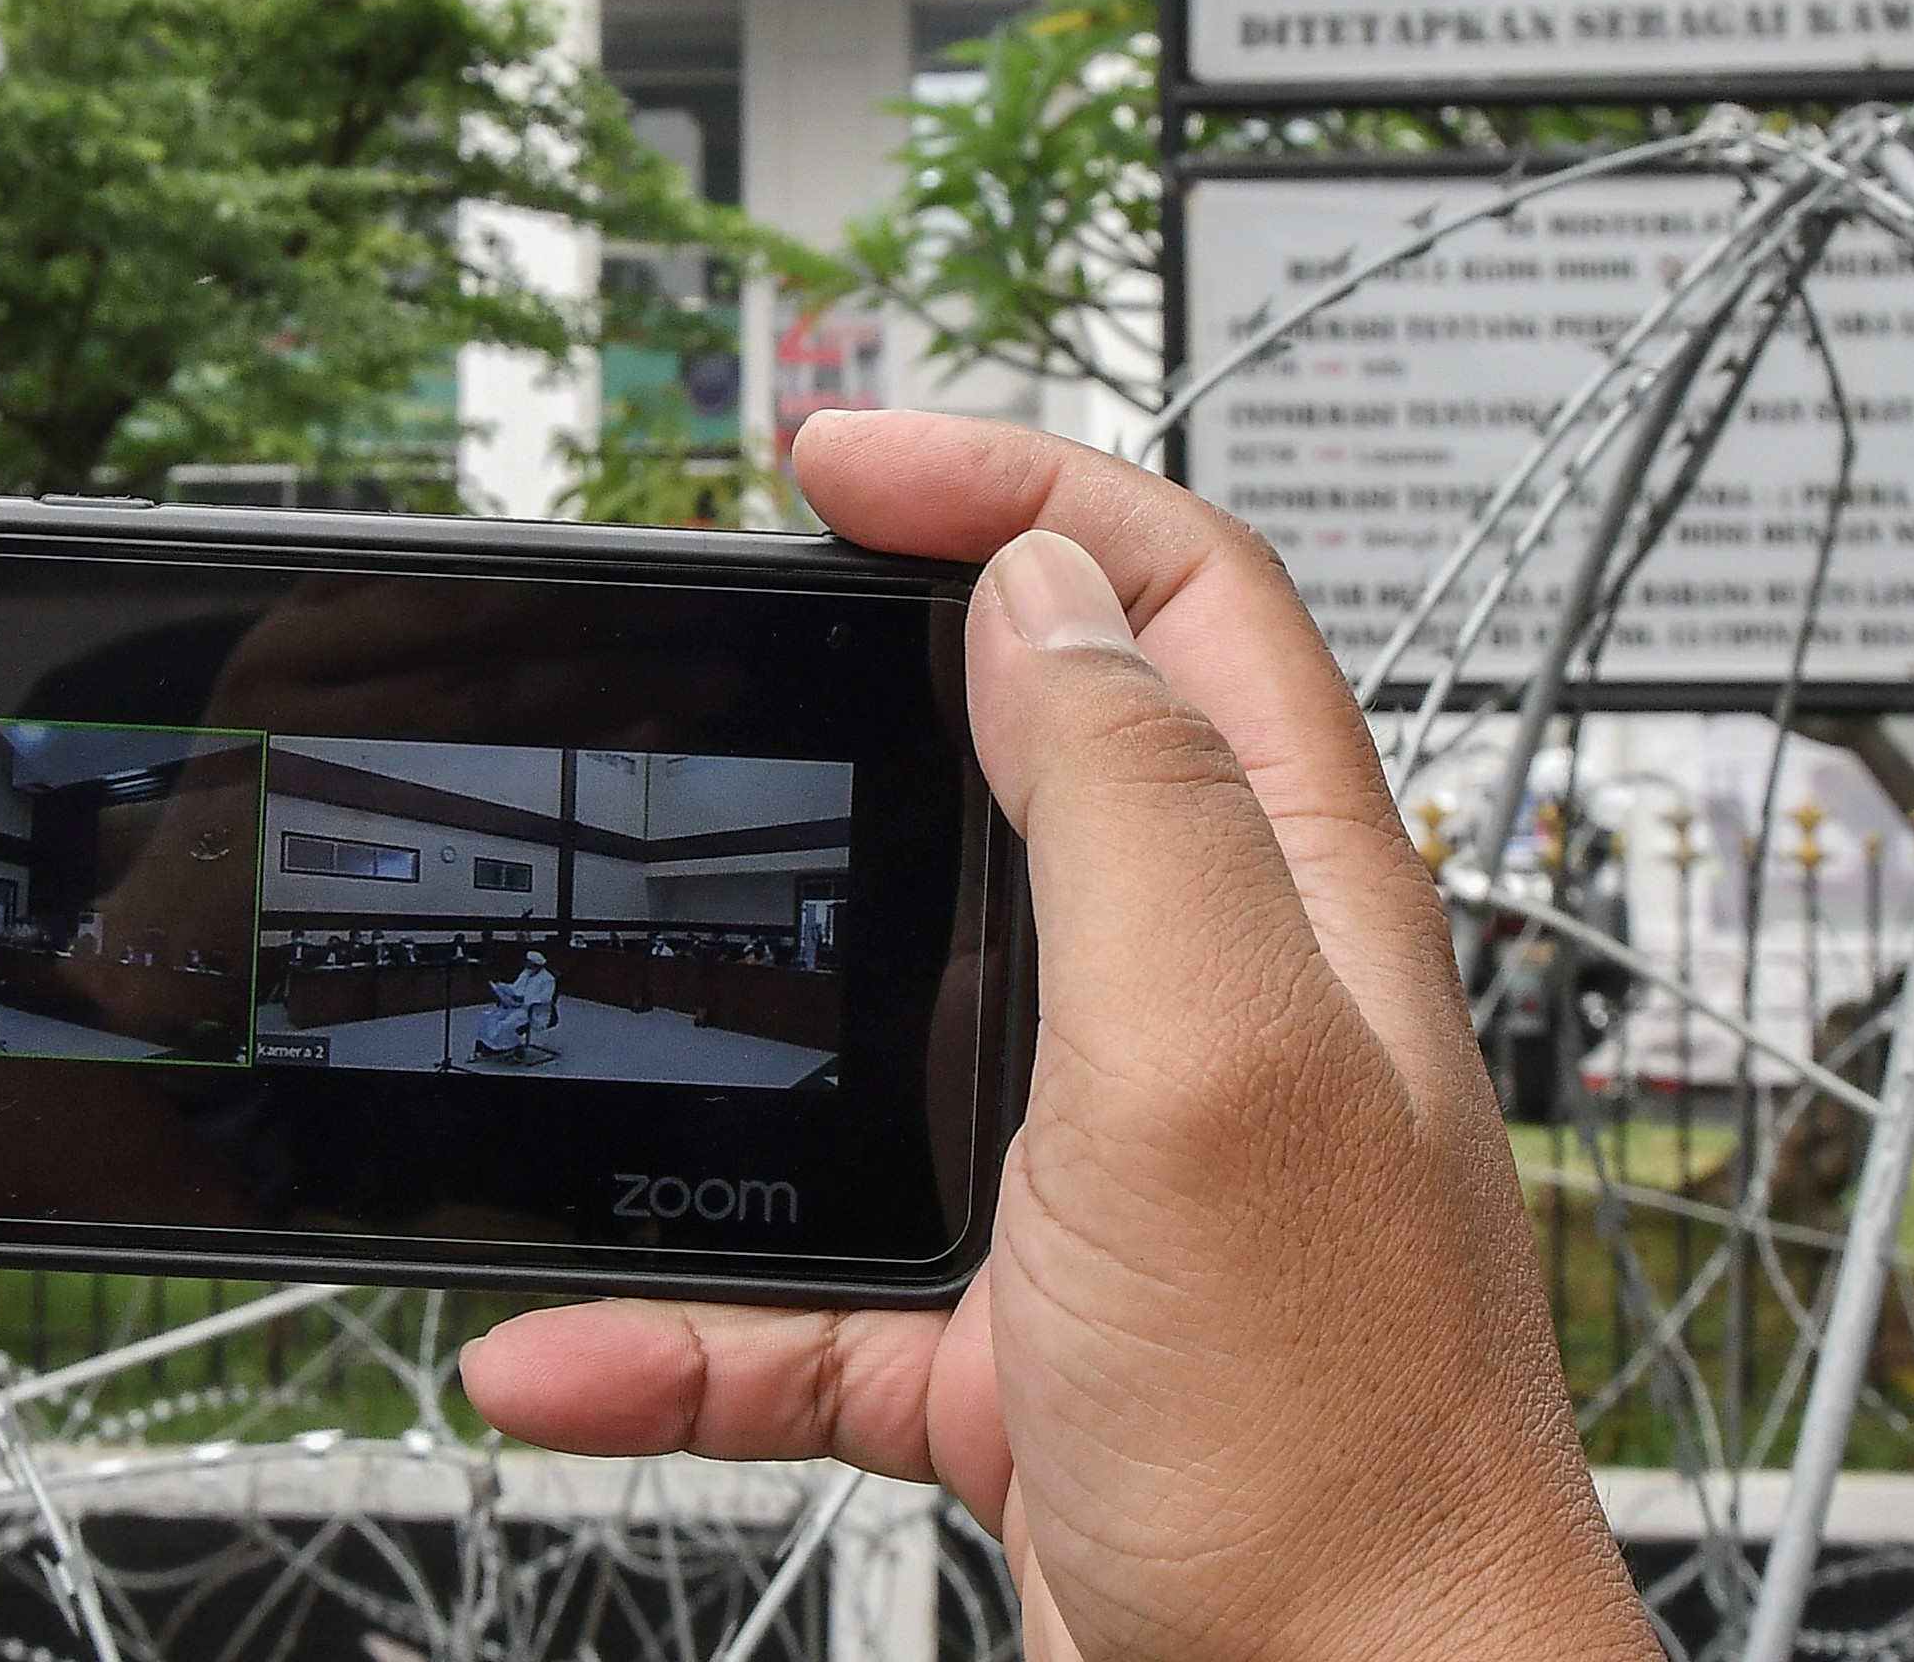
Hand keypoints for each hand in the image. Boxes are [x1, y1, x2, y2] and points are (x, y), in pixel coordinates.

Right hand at [458, 412, 1647, 1661]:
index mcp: (1283, 907)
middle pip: (1010, 776)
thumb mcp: (1222, 1063)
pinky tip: (567, 1347)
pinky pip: (799, 1293)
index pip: (1173, 600)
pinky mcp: (1010, 1341)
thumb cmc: (1346, 1450)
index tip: (835, 463)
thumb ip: (1137, 809)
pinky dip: (673, 1321)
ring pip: (868, 1039)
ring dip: (717, 1046)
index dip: (1014, 486)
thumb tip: (1042, 587)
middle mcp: (1200, 1017)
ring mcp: (1097, 1182)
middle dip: (840, 705)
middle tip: (702, 650)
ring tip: (590, 1007)